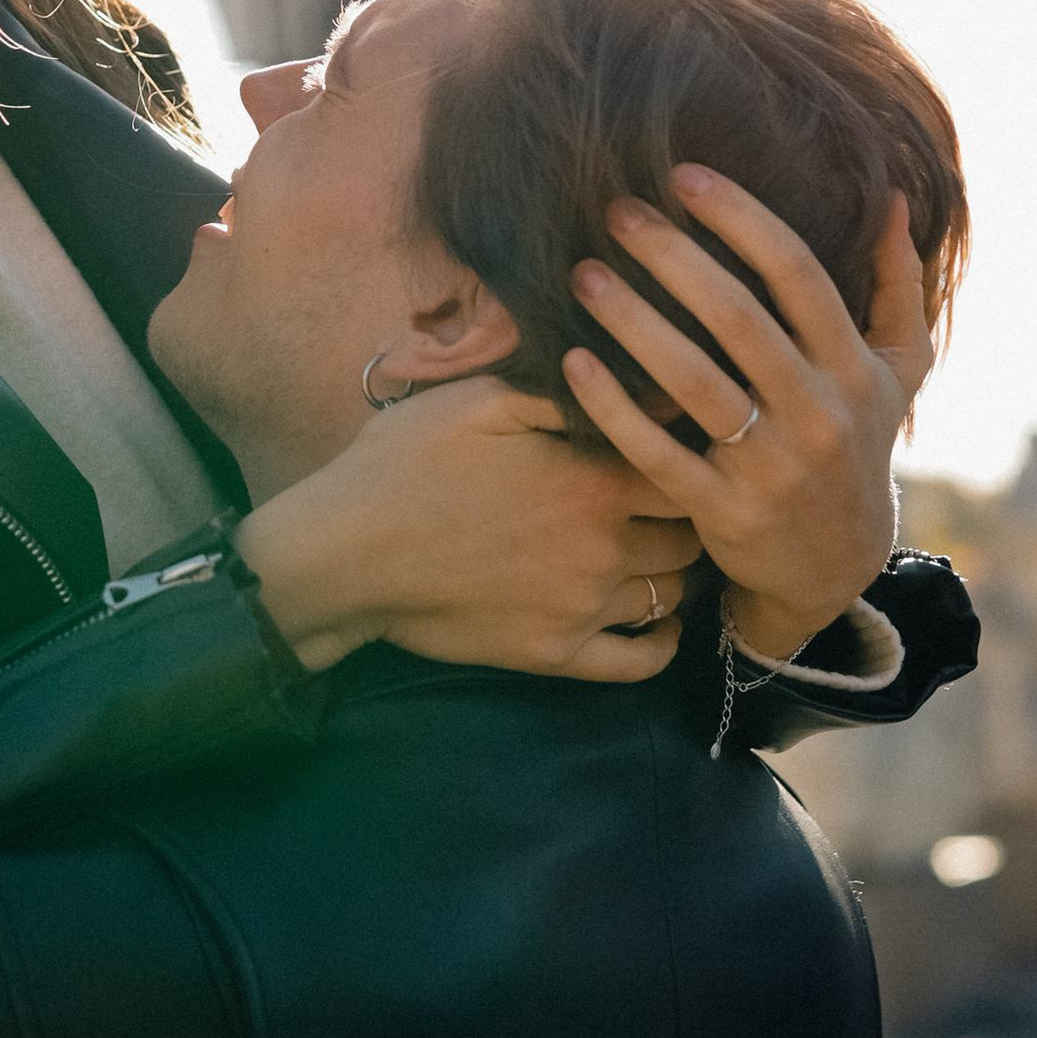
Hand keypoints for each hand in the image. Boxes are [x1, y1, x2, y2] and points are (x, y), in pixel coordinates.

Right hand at [235, 376, 700, 683]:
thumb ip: (570, 392)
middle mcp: (605, 549)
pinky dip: (664, 640)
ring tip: (665, 548)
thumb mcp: (483, 400)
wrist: (345, 553)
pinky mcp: (556, 655)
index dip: (688, 453)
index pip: (686, 466)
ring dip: (677, 569)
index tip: (682, 443)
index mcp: (594, 480)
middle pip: (691, 533)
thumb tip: (639, 378)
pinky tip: (660, 619)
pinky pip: (641, 659)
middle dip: (691, 513)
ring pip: (674, 592)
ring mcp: (583, 608)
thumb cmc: (407, 463)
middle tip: (678, 498)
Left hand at [561, 180, 932, 665]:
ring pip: (694, 383)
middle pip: (738, 319)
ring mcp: (772, 468)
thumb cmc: (856, 443)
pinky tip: (573, 362)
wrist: (836, 567)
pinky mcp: (724, 512)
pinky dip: (613, 407)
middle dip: (673, 257)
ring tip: (584, 274)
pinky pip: (657, 453)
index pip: (798, 274)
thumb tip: (895, 199)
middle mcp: (819, 414)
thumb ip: (898, 286)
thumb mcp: (897, 373)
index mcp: (855, 369)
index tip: (685, 176)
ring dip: (633, 322)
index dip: (742, 219)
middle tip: (617, 211)